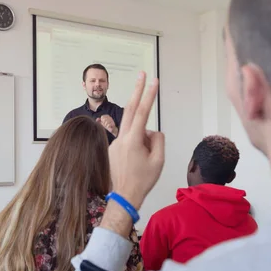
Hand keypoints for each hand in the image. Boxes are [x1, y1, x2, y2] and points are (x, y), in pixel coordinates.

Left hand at [100, 72, 164, 236]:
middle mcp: (121, 138)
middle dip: (137, 90)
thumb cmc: (142, 181)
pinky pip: (128, 141)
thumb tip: (152, 131)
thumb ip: (158, 140)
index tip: (153, 81)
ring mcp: (115, 143)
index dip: (148, 94)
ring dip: (143, 138)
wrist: (123, 197)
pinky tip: (136, 164)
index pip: (142, 111)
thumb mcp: (159, 161)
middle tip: (142, 74)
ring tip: (146, 160)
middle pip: (130, 109)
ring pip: (133, 131)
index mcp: (133, 140)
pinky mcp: (112, 149)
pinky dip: (137, 146)